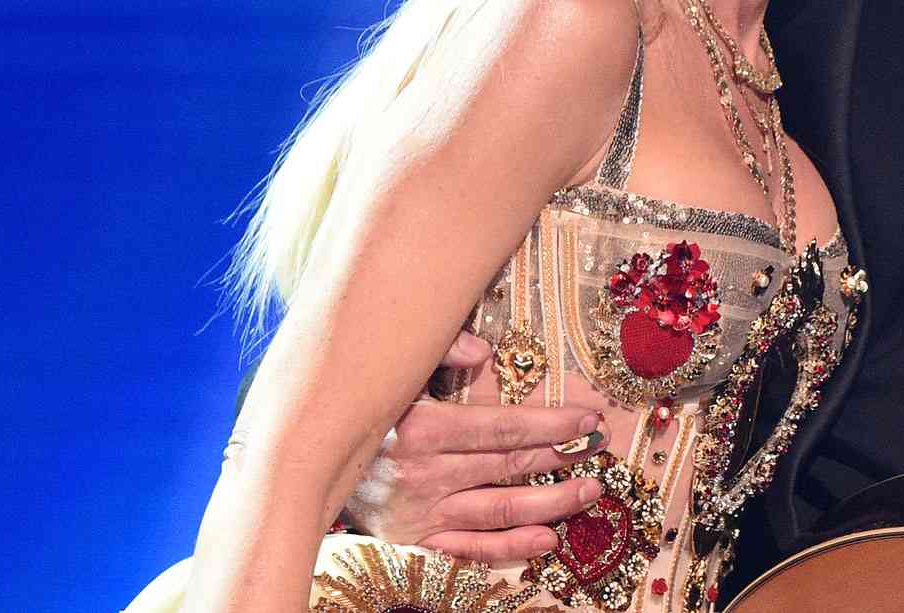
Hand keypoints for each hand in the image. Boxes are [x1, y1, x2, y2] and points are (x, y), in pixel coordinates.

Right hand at [343, 333, 607, 561]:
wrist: (303, 469)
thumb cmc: (362, 413)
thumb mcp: (393, 374)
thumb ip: (437, 353)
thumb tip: (482, 352)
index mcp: (421, 429)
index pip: (501, 427)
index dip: (549, 423)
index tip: (587, 418)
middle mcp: (424, 475)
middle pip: (508, 467)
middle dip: (561, 457)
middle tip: (600, 449)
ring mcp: (421, 515)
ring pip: (499, 510)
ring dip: (550, 503)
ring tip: (589, 492)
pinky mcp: (415, 545)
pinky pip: (470, 551)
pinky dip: (510, 549)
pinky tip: (547, 540)